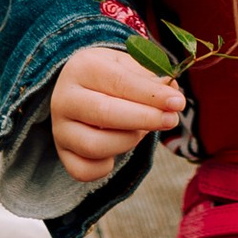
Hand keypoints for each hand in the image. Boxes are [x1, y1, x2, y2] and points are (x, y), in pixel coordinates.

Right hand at [50, 41, 184, 185]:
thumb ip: (153, 79)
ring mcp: (60, 128)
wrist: (83, 88)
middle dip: (145, 119)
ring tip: (142, 130)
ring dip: (128, 141)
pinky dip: (105, 166)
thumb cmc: (114, 76)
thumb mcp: (131, 67)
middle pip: (105, 114)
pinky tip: (116, 149)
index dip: (151, 96)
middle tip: (172, 119)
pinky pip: (84, 171)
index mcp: (82, 67)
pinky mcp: (62, 153)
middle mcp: (64, 98)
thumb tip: (173, 96)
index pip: (119, 83)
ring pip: (95, 146)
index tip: (177, 102)